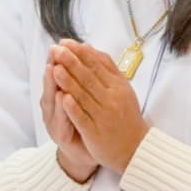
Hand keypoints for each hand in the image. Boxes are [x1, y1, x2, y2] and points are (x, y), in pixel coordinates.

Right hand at [41, 59, 97, 182]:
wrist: (85, 154)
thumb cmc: (83, 122)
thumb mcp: (80, 98)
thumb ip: (78, 79)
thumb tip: (82, 52)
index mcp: (56, 96)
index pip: (56, 74)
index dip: (59, 59)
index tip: (62, 44)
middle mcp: (51, 108)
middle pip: (50, 85)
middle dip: (54, 68)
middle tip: (55, 52)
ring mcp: (54, 122)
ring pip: (52, 101)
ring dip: (53, 85)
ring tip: (55, 69)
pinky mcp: (60, 137)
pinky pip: (61, 121)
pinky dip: (62, 109)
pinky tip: (63, 97)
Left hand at [48, 40, 149, 173]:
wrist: (135, 148)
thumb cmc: (125, 115)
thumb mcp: (122, 88)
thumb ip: (106, 67)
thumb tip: (88, 46)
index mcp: (118, 86)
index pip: (97, 65)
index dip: (80, 53)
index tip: (65, 43)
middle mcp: (112, 99)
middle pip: (89, 77)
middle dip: (71, 62)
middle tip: (56, 50)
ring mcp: (104, 116)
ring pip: (84, 96)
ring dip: (69, 82)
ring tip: (55, 68)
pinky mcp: (96, 133)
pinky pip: (83, 118)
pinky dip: (74, 108)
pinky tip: (64, 97)